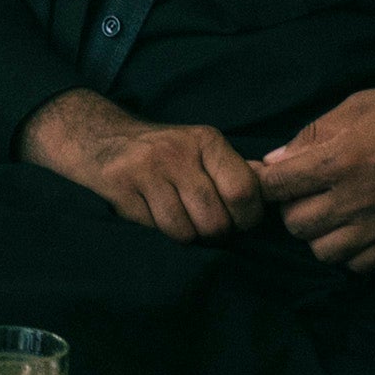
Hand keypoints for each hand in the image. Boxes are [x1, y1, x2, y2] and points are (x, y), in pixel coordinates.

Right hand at [20, 91, 271, 243]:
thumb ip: (236, 169)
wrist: (99, 138)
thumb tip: (275, 185)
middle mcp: (179, 152)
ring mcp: (148, 169)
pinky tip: (154, 214)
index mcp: (207, 141)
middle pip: (216, 220)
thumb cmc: (162, 151)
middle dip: (216, 235)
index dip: (247, 219)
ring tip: (180, 221)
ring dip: (186, 236)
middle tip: (208, 229)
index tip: (240, 223)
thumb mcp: (201, 148)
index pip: (245, 191)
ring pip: (185, 231)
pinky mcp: (122, 187)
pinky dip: (159, 231)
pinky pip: (155, 229)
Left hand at [254, 87, 374, 273]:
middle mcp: (355, 198)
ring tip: (329, 215)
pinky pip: (354, 265)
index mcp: (340, 159)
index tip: (273, 179)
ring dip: (318, 234)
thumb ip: (312, 135)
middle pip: (295, 224)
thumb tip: (275, 161)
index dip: (269, 182)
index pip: (278, 185)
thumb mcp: (355, 106)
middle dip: (292, 209)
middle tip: (304, 195)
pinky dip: (347, 252)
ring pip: (321, 251)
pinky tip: (353, 230)